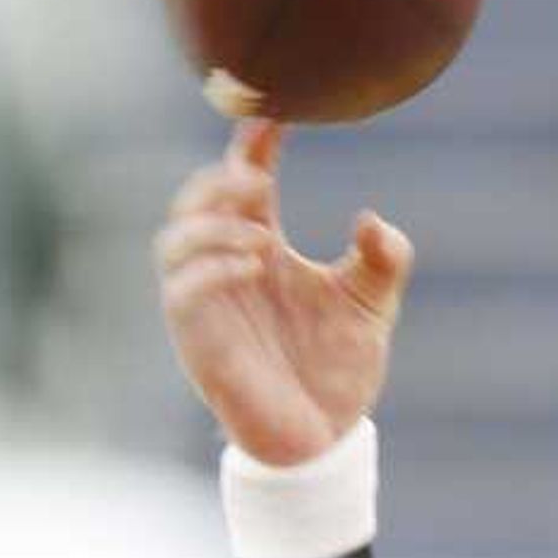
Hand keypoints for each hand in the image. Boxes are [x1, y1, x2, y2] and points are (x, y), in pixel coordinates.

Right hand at [155, 118, 413, 466]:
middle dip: (217, 179)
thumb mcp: (373, 305)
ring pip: (173, 241)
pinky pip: (182, 292)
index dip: (252, 143)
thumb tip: (372, 221)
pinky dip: (211, 268)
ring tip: (260, 229)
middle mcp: (227, 268)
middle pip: (194, 200)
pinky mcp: (199, 342)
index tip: (277, 117)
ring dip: (210, 224)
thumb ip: (384, 259)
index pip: (243, 180)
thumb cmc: (338, 370)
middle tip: (256, 175)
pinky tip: (254, 262)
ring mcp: (208, 305)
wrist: (324, 439)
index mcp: (262, 247)